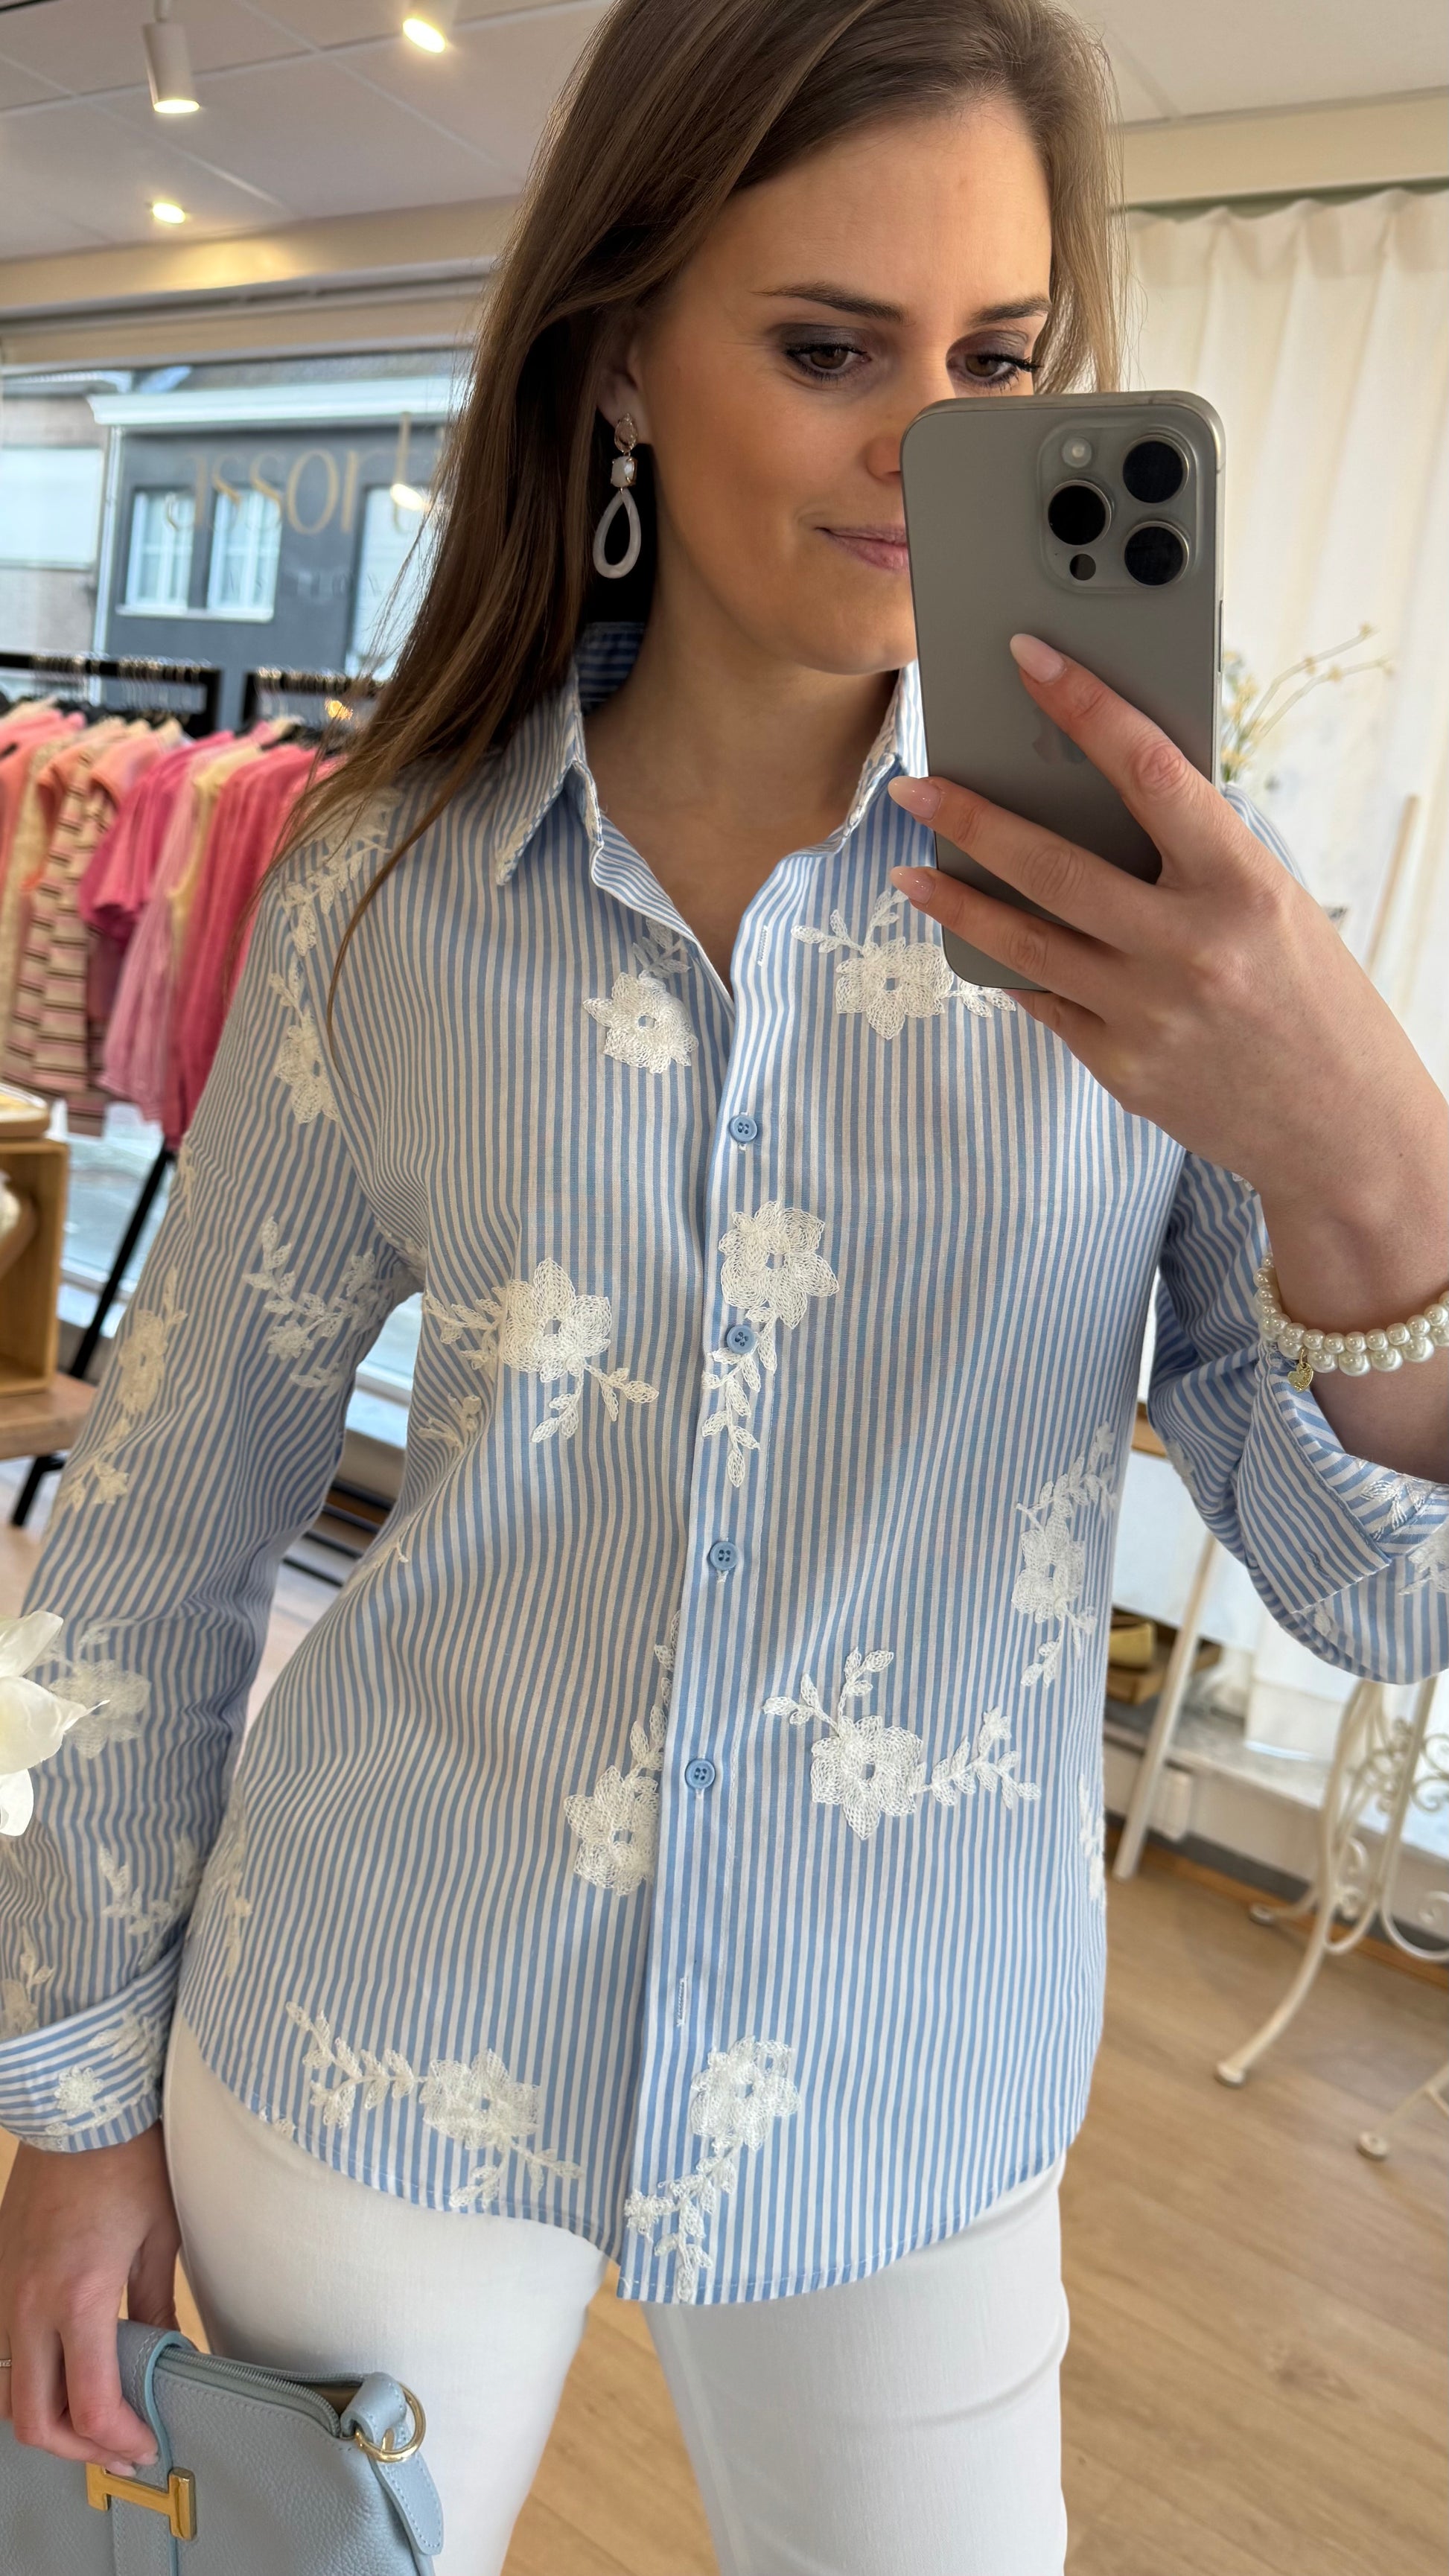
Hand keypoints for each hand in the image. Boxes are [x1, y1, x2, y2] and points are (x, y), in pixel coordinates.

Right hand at [0, 2126, 179, 2472]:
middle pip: (31, 2417)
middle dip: (76, 2447)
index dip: (117, 2439)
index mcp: (78, 2297)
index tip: (147, 2444)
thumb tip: (168, 2360)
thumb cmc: (131, 2159)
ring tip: (95, 2418)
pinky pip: (4, 2349)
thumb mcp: (160, 2236)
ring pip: (8, 2388)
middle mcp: (29, 2303)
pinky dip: (30, 2377)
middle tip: (121, 2448)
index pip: (88, 2404)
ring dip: (47, 2417)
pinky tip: (68, 2370)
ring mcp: (5, 2289)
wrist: (81, 2101)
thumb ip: (157, 2309)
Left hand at [886, 632, 1438, 1206]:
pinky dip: (1010, 966)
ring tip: (912, 871)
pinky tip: (978, 940)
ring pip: (1025, 942)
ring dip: (957, 901)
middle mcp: (1191, 948)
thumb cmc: (1308, 995)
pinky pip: (1044, 1001)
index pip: (1150, 772)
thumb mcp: (1271, 904)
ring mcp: (1149, 1014)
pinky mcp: (1122, 1066)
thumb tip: (1093, 800)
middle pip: (1053, 866)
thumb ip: (1193, 857)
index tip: (1030, 659)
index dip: (1085, 706)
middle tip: (915, 787)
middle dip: (971, 819)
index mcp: (1243, 885)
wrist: (1342, 1126)